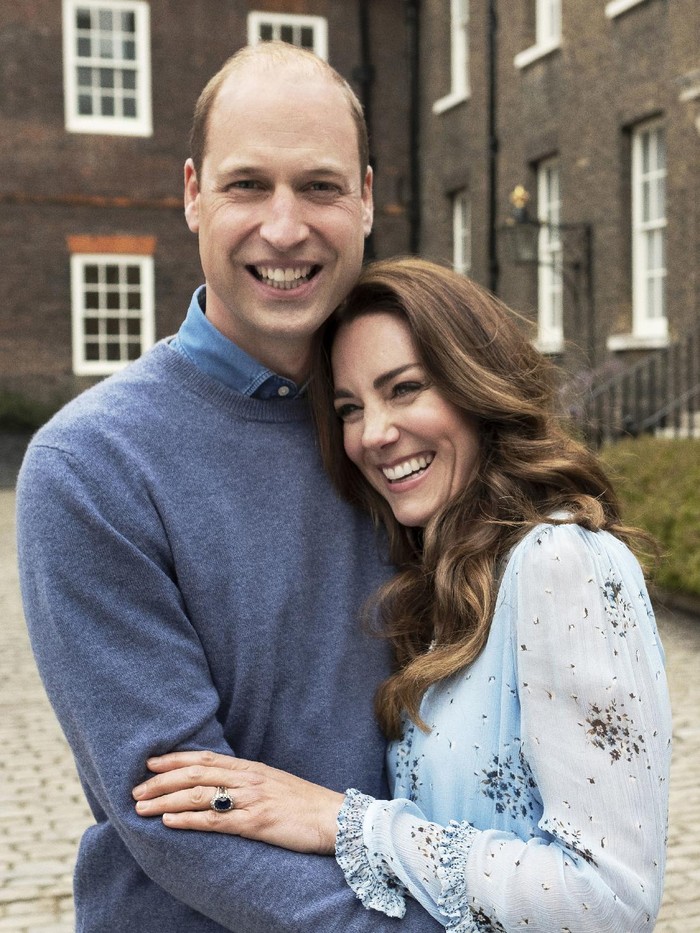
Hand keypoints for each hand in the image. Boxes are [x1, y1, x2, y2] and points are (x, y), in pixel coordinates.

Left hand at [132, 750, 344, 854]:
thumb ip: (249, 783)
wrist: (337, 819)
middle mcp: (248, 779)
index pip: (205, 758)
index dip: (174, 758)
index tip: (149, 761)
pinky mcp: (256, 823)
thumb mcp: (275, 785)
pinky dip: (188, 821)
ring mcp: (251, 800)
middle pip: (195, 774)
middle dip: (161, 780)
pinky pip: (215, 821)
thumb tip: (222, 786)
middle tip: (135, 788)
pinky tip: (169, 822)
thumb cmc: (306, 805)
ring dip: (165, 800)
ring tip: (141, 807)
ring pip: (198, 796)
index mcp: (251, 768)